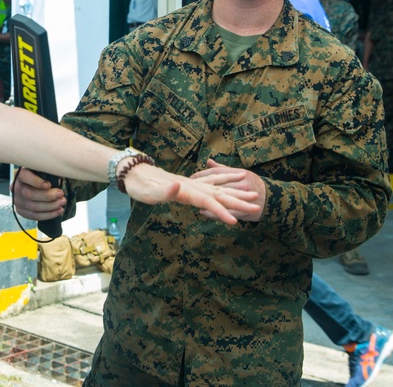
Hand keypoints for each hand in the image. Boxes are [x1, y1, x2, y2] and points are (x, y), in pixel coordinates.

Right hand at [12, 167, 65, 220]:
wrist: (34, 186)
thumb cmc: (40, 176)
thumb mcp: (43, 170)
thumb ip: (49, 171)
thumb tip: (60, 175)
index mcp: (20, 174)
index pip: (24, 176)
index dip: (36, 181)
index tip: (49, 184)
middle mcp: (16, 187)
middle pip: (30, 194)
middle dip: (48, 196)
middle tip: (61, 194)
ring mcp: (17, 200)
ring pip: (33, 207)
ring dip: (50, 206)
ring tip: (62, 202)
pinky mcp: (21, 210)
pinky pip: (34, 216)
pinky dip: (48, 215)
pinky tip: (58, 211)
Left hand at [123, 162, 260, 224]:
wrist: (134, 171)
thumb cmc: (139, 185)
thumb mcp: (147, 191)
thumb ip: (163, 191)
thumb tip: (177, 187)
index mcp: (185, 190)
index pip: (207, 202)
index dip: (221, 212)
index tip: (234, 222)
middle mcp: (192, 185)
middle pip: (219, 194)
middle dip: (238, 201)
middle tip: (258, 206)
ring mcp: (192, 183)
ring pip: (219, 187)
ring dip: (236, 191)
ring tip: (253, 193)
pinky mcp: (190, 183)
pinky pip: (212, 182)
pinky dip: (225, 182)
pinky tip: (233, 182)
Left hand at [188, 159, 267, 221]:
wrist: (275, 200)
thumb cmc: (254, 184)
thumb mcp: (241, 173)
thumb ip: (222, 168)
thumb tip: (208, 160)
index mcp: (240, 173)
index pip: (219, 173)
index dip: (204, 175)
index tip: (192, 177)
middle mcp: (242, 184)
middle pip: (219, 185)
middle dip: (203, 187)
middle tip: (190, 188)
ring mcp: (243, 198)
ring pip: (223, 200)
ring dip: (208, 202)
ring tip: (196, 203)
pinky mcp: (244, 211)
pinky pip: (227, 213)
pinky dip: (215, 213)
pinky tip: (204, 212)